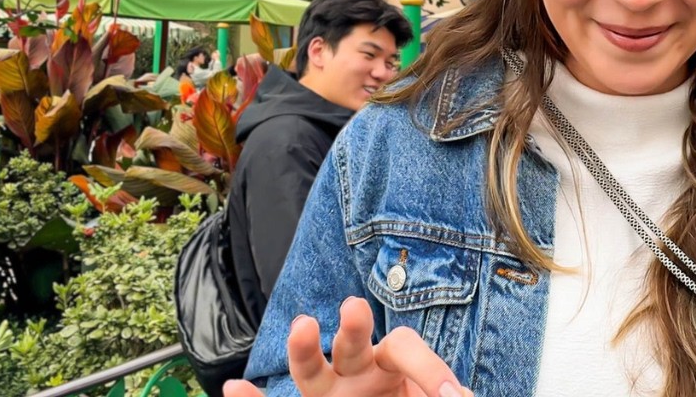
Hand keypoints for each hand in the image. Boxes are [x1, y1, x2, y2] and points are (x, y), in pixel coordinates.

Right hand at [223, 297, 471, 396]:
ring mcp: (331, 391)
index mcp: (392, 361)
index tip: (451, 394)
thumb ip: (443, 389)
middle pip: (353, 343)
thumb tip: (460, 394)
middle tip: (354, 307)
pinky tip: (235, 390)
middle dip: (353, 326)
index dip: (429, 367)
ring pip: (312, 370)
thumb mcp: (434, 394)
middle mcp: (357, 369)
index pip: (404, 346)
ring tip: (303, 326)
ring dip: (304, 349)